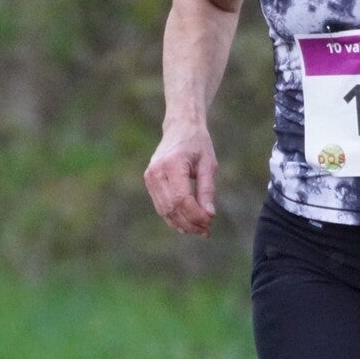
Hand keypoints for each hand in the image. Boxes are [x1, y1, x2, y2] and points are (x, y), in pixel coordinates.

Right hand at [144, 121, 217, 236]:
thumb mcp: (208, 165)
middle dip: (190, 222)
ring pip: (164, 210)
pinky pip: (160, 206)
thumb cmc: (198, 144)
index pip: (181, 199)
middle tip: (207, 231)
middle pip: (172, 207)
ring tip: (200, 230)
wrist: (180, 127)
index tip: (210, 222)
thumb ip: (207, 190)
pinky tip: (187, 226)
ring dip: (182, 224)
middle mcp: (156, 171)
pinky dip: (173, 218)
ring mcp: (150, 177)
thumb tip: (209, 215)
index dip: (195, 215)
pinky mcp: (149, 181)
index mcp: (172, 164)